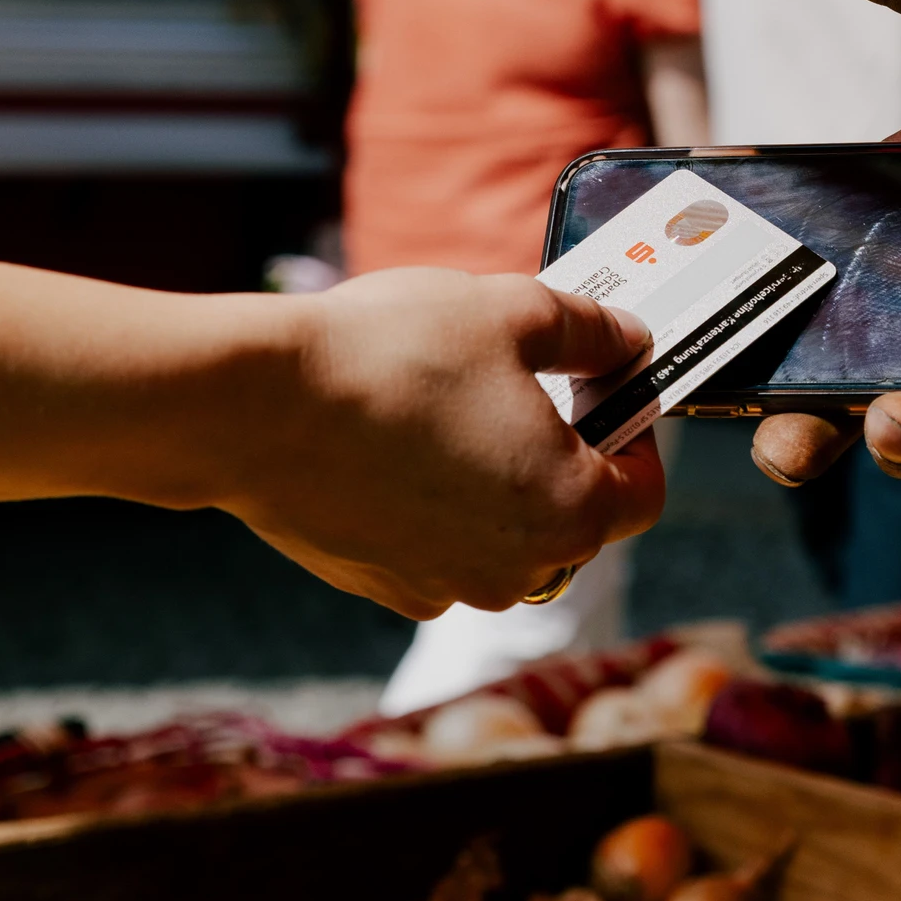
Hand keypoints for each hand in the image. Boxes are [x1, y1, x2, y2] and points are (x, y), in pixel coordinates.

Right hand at [219, 269, 665, 618]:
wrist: (255, 407)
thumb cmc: (391, 357)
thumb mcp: (513, 312)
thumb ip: (591, 332)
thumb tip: (627, 341)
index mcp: (571, 512)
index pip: (645, 491)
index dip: (638, 433)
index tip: (608, 389)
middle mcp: (518, 572)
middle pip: (572, 516)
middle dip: (560, 453)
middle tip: (523, 385)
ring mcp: (446, 589)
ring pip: (500, 534)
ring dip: (492, 480)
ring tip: (445, 407)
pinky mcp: (382, 586)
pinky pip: (434, 546)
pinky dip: (429, 504)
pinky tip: (391, 444)